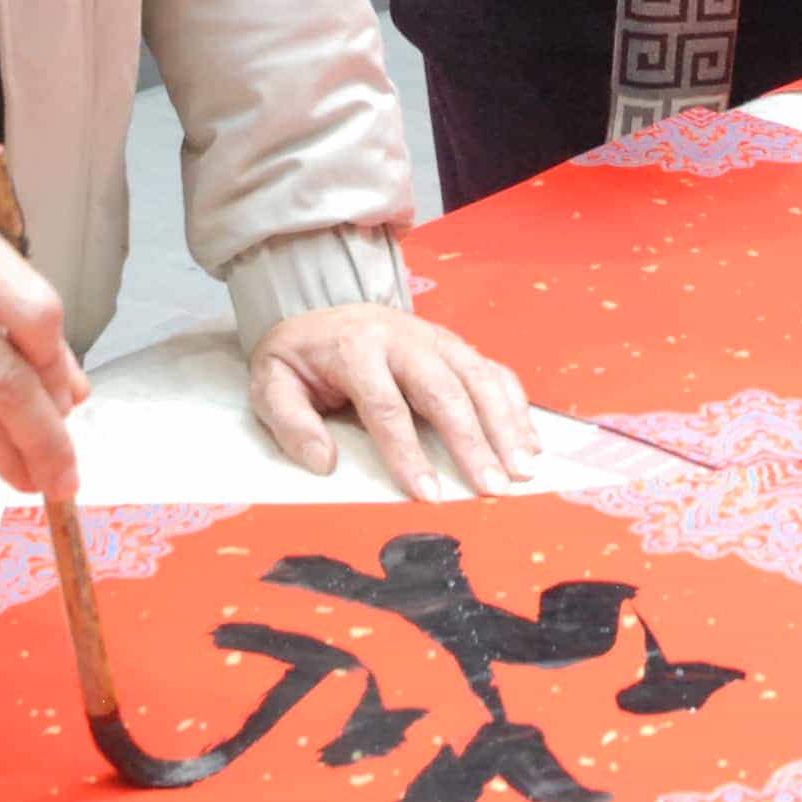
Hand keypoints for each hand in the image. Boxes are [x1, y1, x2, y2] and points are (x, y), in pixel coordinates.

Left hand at [250, 304, 539, 501]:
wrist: (320, 307)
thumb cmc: (300, 357)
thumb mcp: (272, 383)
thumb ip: (290, 422)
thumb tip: (324, 463)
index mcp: (356, 348)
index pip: (386, 406)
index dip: (408, 453)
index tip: (428, 495)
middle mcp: (404, 338)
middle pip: (445, 391)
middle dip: (473, 442)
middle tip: (492, 487)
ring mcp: (436, 338)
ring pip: (479, 378)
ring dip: (505, 425)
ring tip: (522, 469)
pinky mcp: (455, 345)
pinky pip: (493, 371)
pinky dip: (515, 406)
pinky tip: (529, 442)